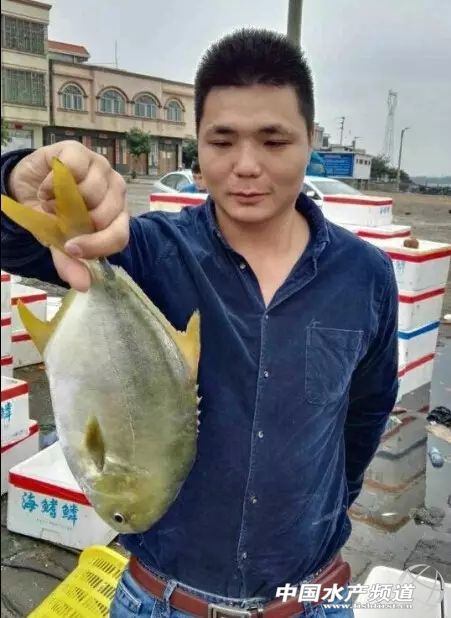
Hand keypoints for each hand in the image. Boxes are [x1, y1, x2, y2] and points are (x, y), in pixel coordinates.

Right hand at [8, 140, 128, 290]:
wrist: (27, 186)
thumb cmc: (52, 214)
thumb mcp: (59, 242)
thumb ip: (71, 262)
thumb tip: (84, 286)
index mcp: (116, 215)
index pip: (120, 235)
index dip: (98, 245)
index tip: (72, 248)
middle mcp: (115, 190)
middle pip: (107, 214)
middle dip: (77, 223)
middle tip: (59, 220)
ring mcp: (100, 168)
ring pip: (91, 191)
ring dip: (62, 202)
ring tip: (51, 204)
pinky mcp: (80, 151)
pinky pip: (72, 169)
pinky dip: (52, 184)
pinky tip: (46, 189)